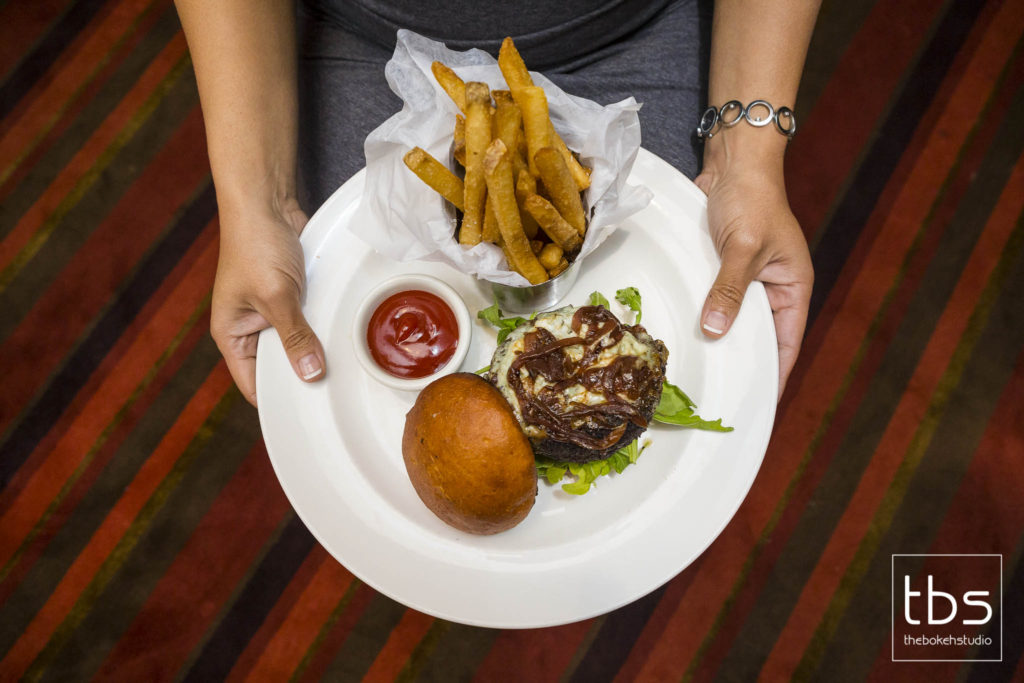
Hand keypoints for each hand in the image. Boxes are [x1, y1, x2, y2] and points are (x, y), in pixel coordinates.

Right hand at [210, 197, 325, 405]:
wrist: (265, 203)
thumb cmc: (255, 245)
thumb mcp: (276, 296)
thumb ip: (294, 335)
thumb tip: (310, 374)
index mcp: (231, 335)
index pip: (253, 384)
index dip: (278, 401)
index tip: (308, 417)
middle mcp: (249, 329)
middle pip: (278, 367)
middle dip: (301, 375)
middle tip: (333, 395)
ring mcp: (271, 313)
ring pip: (296, 344)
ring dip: (314, 349)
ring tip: (341, 369)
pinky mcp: (290, 297)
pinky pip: (307, 322)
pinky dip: (321, 327)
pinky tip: (341, 337)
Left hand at [694, 159, 812, 398]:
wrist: (735, 160)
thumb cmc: (751, 198)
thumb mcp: (743, 247)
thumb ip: (729, 289)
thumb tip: (715, 331)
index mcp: (793, 286)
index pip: (787, 342)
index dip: (774, 374)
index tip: (756, 404)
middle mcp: (773, 287)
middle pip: (757, 335)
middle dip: (740, 360)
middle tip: (718, 394)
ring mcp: (747, 278)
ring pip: (732, 318)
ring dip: (717, 337)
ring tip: (698, 370)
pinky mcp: (723, 267)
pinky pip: (714, 298)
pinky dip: (702, 313)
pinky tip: (684, 332)